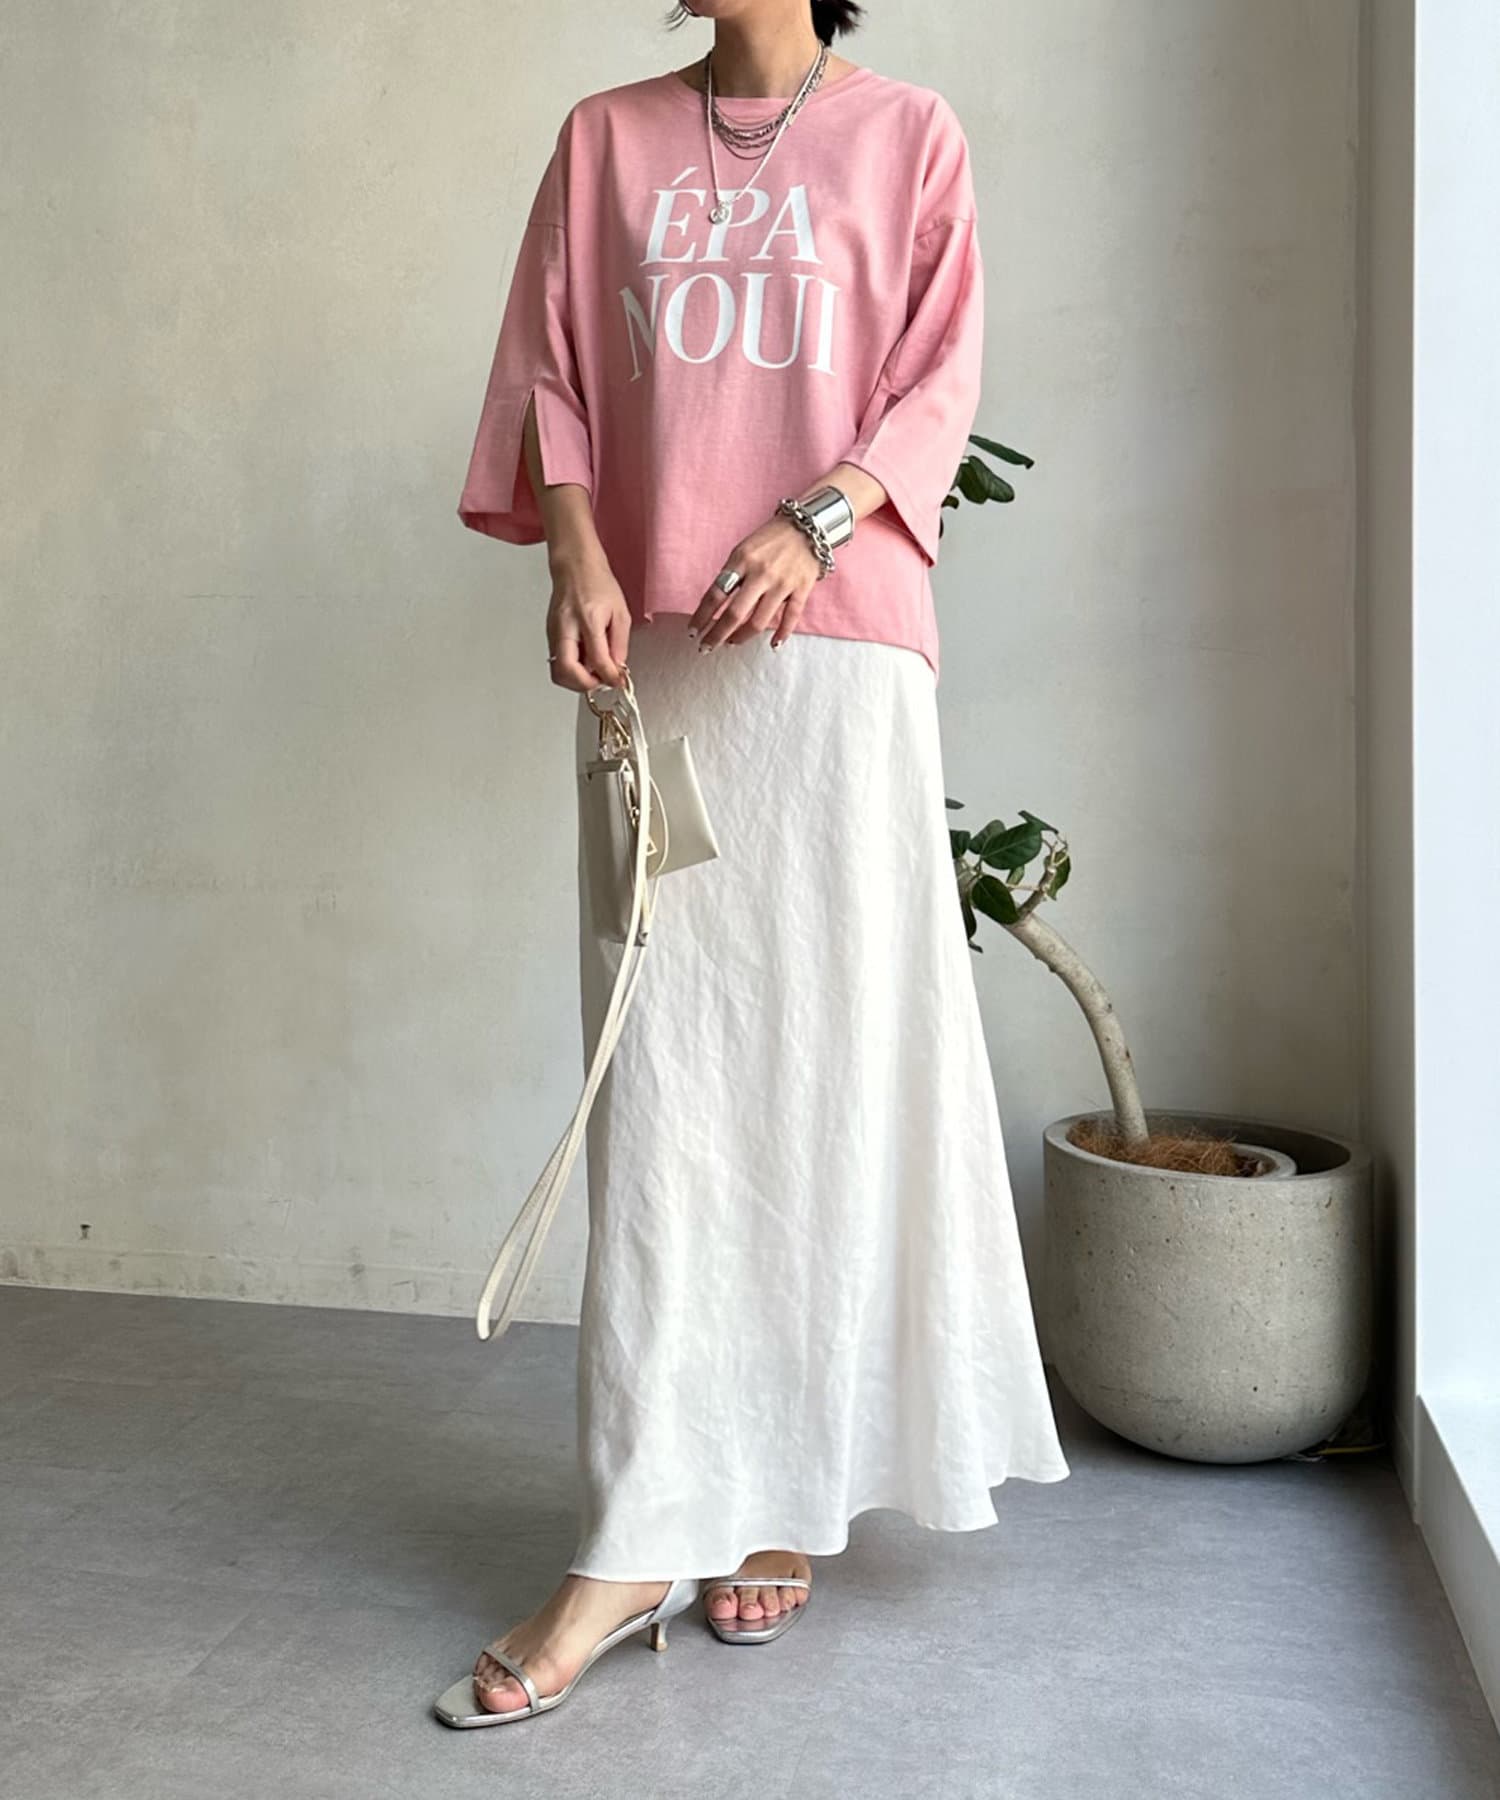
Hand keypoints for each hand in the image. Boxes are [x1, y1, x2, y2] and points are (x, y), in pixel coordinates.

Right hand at [546, 549, 629, 692]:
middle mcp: (566, 627)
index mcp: (588, 619)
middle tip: (600, 681)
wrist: (575, 566)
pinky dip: (571, 669)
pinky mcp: (550, 634)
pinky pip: (557, 661)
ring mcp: (553, 632)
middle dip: (585, 684)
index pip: (596, 660)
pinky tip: (584, 661)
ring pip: (557, 670)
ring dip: (576, 679)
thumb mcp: (620, 613)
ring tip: (593, 672)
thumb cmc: (597, 583)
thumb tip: (616, 670)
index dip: (609, 677)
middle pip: (566, 671)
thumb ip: (619, 645)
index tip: (618, 681)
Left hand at [690, 515, 820, 650]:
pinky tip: (773, 645)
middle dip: (717, 634)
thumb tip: (717, 604)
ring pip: (759, 621)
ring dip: (742, 637)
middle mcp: (761, 573)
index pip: (716, 594)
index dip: (702, 616)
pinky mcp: (802, 589)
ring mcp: (782, 583)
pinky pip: (790, 617)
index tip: (693, 631)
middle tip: (706, 647)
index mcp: (742, 560)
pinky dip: (781, 633)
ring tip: (732, 643)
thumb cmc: (772, 538)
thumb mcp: (744, 548)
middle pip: (735, 613)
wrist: (809, 526)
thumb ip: (732, 574)